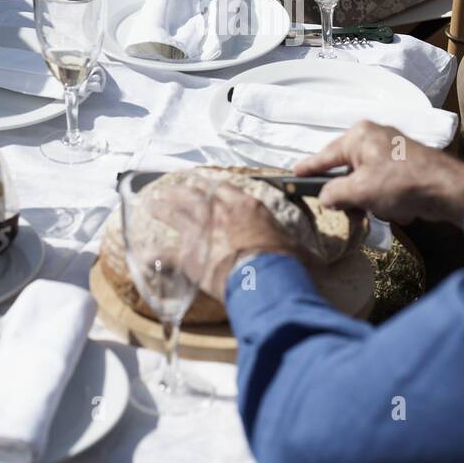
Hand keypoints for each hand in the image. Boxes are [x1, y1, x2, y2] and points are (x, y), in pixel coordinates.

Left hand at [150, 180, 300, 301]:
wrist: (264, 277)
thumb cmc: (284, 262)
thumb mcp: (295, 247)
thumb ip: (294, 247)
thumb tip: (319, 261)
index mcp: (243, 205)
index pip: (221, 188)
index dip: (208, 186)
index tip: (200, 185)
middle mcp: (218, 212)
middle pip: (192, 195)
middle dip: (179, 191)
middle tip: (169, 190)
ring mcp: (200, 232)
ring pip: (174, 213)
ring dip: (161, 208)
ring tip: (151, 204)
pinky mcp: (188, 256)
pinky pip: (164, 253)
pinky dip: (153, 253)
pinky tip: (144, 253)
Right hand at [294, 121, 463, 228]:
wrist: (447, 189)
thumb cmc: (401, 183)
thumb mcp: (360, 191)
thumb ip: (334, 194)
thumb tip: (325, 198)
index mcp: (359, 135)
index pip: (324, 155)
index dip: (308, 169)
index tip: (291, 176)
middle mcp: (374, 136)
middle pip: (347, 171)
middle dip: (354, 194)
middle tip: (357, 207)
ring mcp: (391, 150)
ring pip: (367, 182)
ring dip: (375, 201)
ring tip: (389, 207)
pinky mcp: (406, 165)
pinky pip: (385, 186)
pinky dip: (390, 200)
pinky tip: (402, 206)